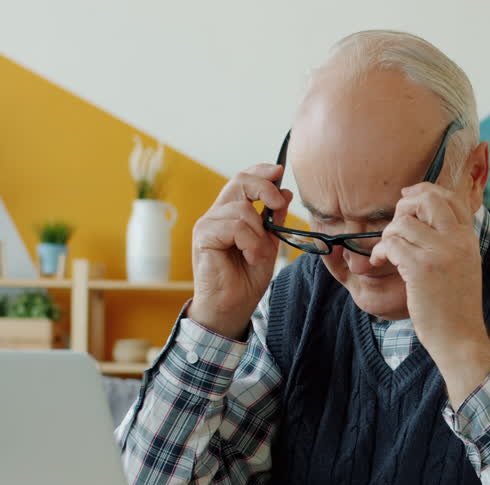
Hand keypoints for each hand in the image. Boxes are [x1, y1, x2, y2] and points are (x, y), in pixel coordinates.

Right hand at [189, 164, 292, 338]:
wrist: (231, 308)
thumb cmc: (246, 280)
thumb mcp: (268, 246)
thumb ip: (274, 221)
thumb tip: (285, 193)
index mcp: (231, 214)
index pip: (243, 179)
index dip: (261, 171)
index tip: (279, 171)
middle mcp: (217, 214)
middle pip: (240, 181)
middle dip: (264, 188)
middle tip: (278, 204)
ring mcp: (208, 224)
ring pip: (242, 209)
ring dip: (259, 234)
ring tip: (258, 254)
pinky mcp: (203, 236)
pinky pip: (235, 226)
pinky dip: (250, 243)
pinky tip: (250, 257)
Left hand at [371, 183, 489, 405]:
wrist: (460, 338)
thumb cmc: (456, 307)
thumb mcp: (464, 267)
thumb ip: (451, 243)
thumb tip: (425, 220)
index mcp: (469, 239)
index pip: (451, 197)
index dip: (425, 191)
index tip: (408, 197)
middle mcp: (457, 241)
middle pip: (428, 199)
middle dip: (405, 205)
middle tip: (394, 225)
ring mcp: (440, 253)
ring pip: (403, 222)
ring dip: (388, 235)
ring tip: (386, 253)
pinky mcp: (420, 268)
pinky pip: (392, 244)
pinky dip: (380, 250)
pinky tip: (379, 261)